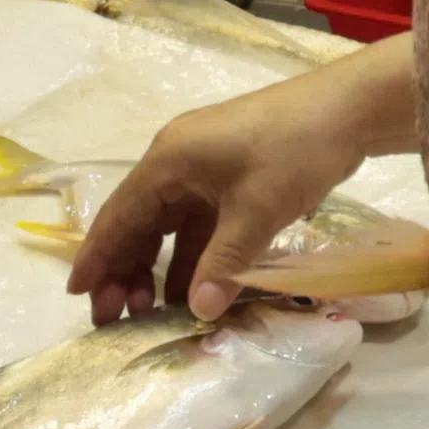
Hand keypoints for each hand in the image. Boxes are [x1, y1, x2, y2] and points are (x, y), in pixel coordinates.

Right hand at [65, 70, 373, 322]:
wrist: (349, 108)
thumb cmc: (295, 151)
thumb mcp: (256, 212)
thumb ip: (223, 264)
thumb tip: (196, 313)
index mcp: (168, 162)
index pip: (118, 216)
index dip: (97, 258)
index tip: (79, 296)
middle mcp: (176, 163)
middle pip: (138, 223)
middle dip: (124, 271)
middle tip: (117, 320)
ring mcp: (204, 169)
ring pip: (168, 227)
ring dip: (159, 268)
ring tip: (153, 314)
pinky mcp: (230, 177)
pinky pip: (199, 223)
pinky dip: (193, 256)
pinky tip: (195, 290)